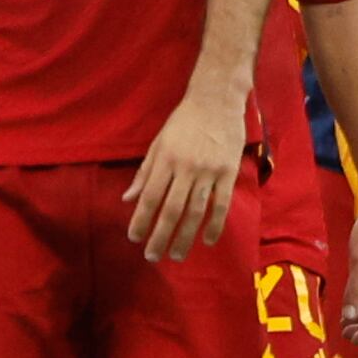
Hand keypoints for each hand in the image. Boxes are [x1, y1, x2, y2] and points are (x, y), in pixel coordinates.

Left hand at [125, 88, 243, 261]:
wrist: (217, 100)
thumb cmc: (184, 121)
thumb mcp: (159, 142)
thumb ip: (145, 172)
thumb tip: (128, 199)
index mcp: (165, 159)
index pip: (150, 197)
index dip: (141, 220)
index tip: (134, 238)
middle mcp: (186, 168)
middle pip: (171, 211)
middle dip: (160, 237)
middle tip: (152, 257)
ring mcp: (209, 172)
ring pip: (195, 213)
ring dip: (185, 238)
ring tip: (177, 256)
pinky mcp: (228, 173)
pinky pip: (221, 205)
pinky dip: (215, 225)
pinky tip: (208, 241)